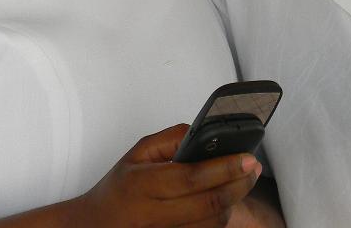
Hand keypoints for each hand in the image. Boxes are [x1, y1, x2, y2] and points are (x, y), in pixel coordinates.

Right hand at [73, 124, 261, 226]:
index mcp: (143, 185)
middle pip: (209, 204)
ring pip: (212, 223)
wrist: (97, 225)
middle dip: (239, 184)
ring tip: (243, 181)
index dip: (225, 168)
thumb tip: (203, 132)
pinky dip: (219, 217)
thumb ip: (170, 140)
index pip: (192, 177)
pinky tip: (225, 200)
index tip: (247, 157)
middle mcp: (154, 214)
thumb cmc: (119, 188)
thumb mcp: (137, 154)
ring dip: (234, 201)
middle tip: (254, 168)